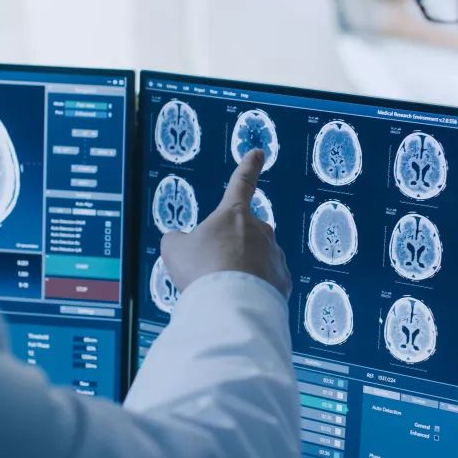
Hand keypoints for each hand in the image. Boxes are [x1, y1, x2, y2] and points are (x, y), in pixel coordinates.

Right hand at [161, 150, 291, 299]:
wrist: (230, 305)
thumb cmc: (201, 270)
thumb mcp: (174, 249)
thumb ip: (178, 240)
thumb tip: (181, 241)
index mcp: (234, 214)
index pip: (242, 183)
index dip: (249, 167)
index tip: (259, 153)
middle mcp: (261, 230)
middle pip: (244, 234)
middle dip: (231, 248)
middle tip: (212, 270)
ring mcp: (275, 255)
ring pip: (257, 259)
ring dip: (243, 270)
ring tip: (223, 290)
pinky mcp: (283, 281)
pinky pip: (267, 282)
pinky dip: (254, 289)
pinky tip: (240, 300)